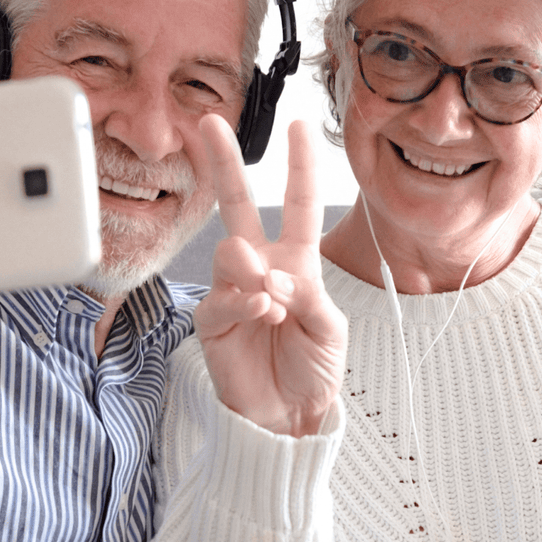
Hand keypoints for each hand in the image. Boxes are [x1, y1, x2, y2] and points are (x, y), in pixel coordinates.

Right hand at [193, 114, 346, 437]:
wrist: (291, 416)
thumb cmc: (313, 368)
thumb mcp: (330, 329)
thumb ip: (307, 296)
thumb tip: (271, 276)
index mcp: (296, 263)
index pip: (299, 205)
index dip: (300, 166)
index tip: (300, 125)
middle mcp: (261, 269)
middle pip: (239, 207)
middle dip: (225, 164)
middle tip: (211, 125)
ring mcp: (233, 292)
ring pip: (229, 251)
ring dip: (252, 267)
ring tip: (270, 296)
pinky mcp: (213, 321)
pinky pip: (221, 297)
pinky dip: (243, 301)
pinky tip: (262, 311)